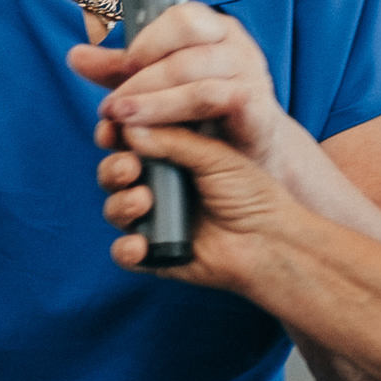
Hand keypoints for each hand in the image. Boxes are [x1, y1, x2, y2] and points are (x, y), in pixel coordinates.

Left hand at [68, 4, 289, 170]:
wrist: (252, 149)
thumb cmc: (204, 109)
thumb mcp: (159, 84)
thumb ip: (121, 69)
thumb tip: (74, 55)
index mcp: (213, 28)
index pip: (181, 16)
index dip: (148, 40)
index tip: (123, 67)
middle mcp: (235, 44)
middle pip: (183, 48)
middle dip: (141, 78)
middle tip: (110, 105)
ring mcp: (249, 73)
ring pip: (195, 76)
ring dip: (153, 99)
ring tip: (121, 117)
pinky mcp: (255, 106)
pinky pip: (217, 101)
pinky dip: (181, 113)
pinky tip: (159, 131)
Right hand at [96, 119, 296, 291]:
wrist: (270, 239)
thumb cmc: (250, 192)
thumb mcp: (214, 155)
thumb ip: (172, 139)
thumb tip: (129, 127)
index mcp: (170, 154)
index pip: (129, 139)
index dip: (115, 133)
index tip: (110, 127)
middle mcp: (157, 185)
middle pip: (114, 172)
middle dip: (114, 168)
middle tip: (130, 168)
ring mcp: (153, 219)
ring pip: (114, 209)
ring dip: (120, 204)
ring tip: (143, 201)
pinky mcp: (154, 253)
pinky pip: (125, 252)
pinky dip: (126, 248)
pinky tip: (140, 244)